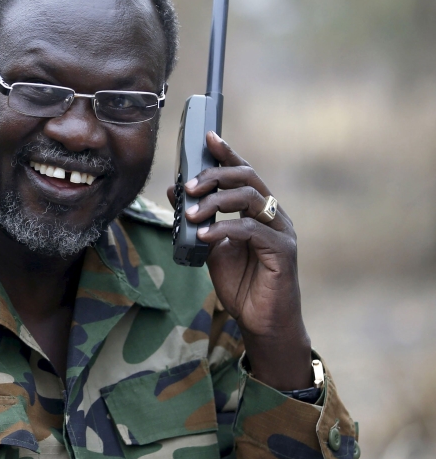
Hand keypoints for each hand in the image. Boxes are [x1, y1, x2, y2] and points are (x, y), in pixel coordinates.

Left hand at [166, 131, 311, 389]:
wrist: (261, 322)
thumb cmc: (239, 284)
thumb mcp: (210, 246)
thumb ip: (197, 220)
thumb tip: (175, 190)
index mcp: (258, 210)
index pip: (244, 172)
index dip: (227, 152)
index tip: (207, 136)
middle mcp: (274, 215)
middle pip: (248, 178)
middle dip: (216, 176)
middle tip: (189, 187)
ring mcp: (281, 231)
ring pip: (250, 199)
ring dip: (216, 202)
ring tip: (191, 215)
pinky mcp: (282, 251)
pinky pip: (251, 229)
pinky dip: (224, 229)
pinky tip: (204, 236)